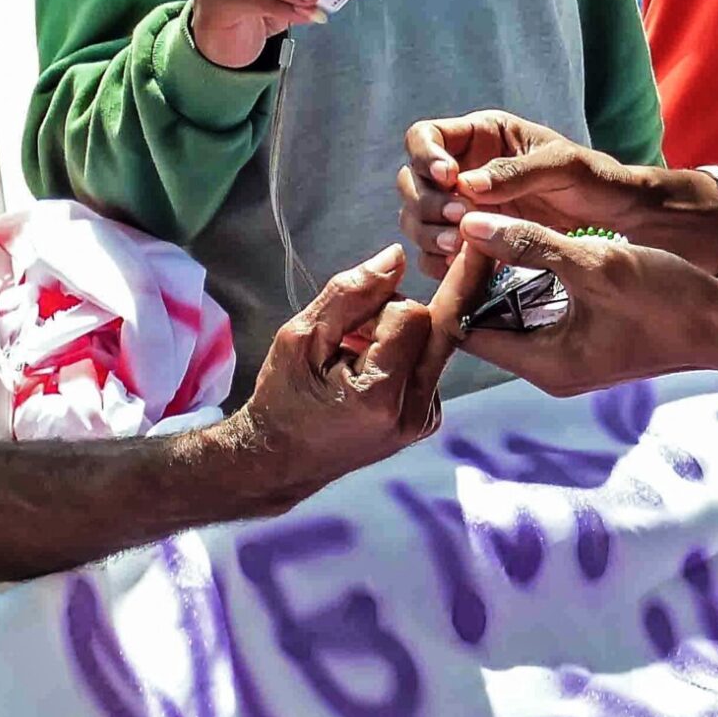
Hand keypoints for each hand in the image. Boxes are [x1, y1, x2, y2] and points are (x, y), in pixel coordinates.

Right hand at [221, 246, 457, 503]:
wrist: (281, 460)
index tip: (349, 323)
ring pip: (435, 341)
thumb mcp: (301, 336)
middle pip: (436, 325)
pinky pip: (429, 362)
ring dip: (399, 336)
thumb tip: (398, 255)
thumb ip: (351, 293)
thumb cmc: (284, 397)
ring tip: (353, 358)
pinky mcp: (428, 419)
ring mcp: (426, 420)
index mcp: (381, 395)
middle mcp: (414, 412)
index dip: (379, 307)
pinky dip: (402, 355)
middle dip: (396, 315)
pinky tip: (367, 371)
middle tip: (352, 336)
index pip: (412, 314)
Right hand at [399, 111, 658, 277]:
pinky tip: (461, 267)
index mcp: (480, 136)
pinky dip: (439, 262)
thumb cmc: (594, 178)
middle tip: (459, 218)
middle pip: (411, 182)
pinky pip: (434, 253)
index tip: (448, 177)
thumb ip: (516, 171)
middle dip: (426, 202)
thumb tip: (465, 184)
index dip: (425, 156)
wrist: (616, 218)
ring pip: (416, 218)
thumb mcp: (562, 165)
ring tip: (459, 246)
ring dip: (428, 233)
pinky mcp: (470, 241)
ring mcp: (462, 208)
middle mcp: (462, 169)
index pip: (424, 137)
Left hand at [450, 213, 717, 395]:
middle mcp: (549, 372)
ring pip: (512, 319)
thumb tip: (471, 225)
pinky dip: (528, 287)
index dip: (460, 281)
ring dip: (502, 280)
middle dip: (477, 279)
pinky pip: (538, 318)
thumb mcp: (594, 263)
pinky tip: (531, 251)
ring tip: (498, 234)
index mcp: (544, 365)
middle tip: (477, 230)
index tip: (467, 236)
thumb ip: (529, 244)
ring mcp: (567, 363)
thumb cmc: (667, 298)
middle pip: (485, 325)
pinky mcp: (584, 348)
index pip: (467, 329)